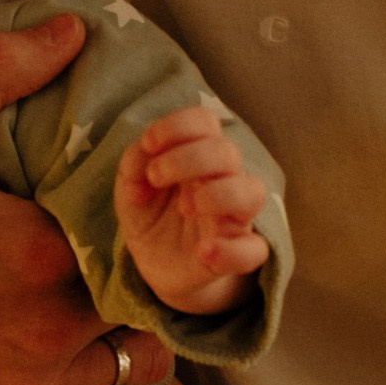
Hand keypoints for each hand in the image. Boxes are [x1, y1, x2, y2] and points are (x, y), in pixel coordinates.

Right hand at [0, 17, 195, 384]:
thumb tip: (71, 28)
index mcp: (42, 245)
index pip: (134, 229)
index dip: (151, 215)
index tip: (153, 198)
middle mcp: (53, 319)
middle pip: (143, 295)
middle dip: (152, 273)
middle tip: (158, 252)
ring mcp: (37, 378)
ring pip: (135, 360)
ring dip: (146, 334)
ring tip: (145, 310)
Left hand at [115, 105, 270, 315]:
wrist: (154, 262)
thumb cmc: (150, 211)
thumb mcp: (130, 184)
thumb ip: (134, 162)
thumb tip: (145, 153)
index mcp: (198, 154)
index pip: (205, 122)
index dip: (178, 126)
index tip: (149, 144)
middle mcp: (222, 179)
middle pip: (227, 152)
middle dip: (187, 159)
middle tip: (156, 178)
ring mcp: (233, 216)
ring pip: (252, 191)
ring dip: (217, 194)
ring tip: (185, 207)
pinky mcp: (236, 253)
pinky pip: (254, 250)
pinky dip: (231, 250)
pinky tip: (203, 251)